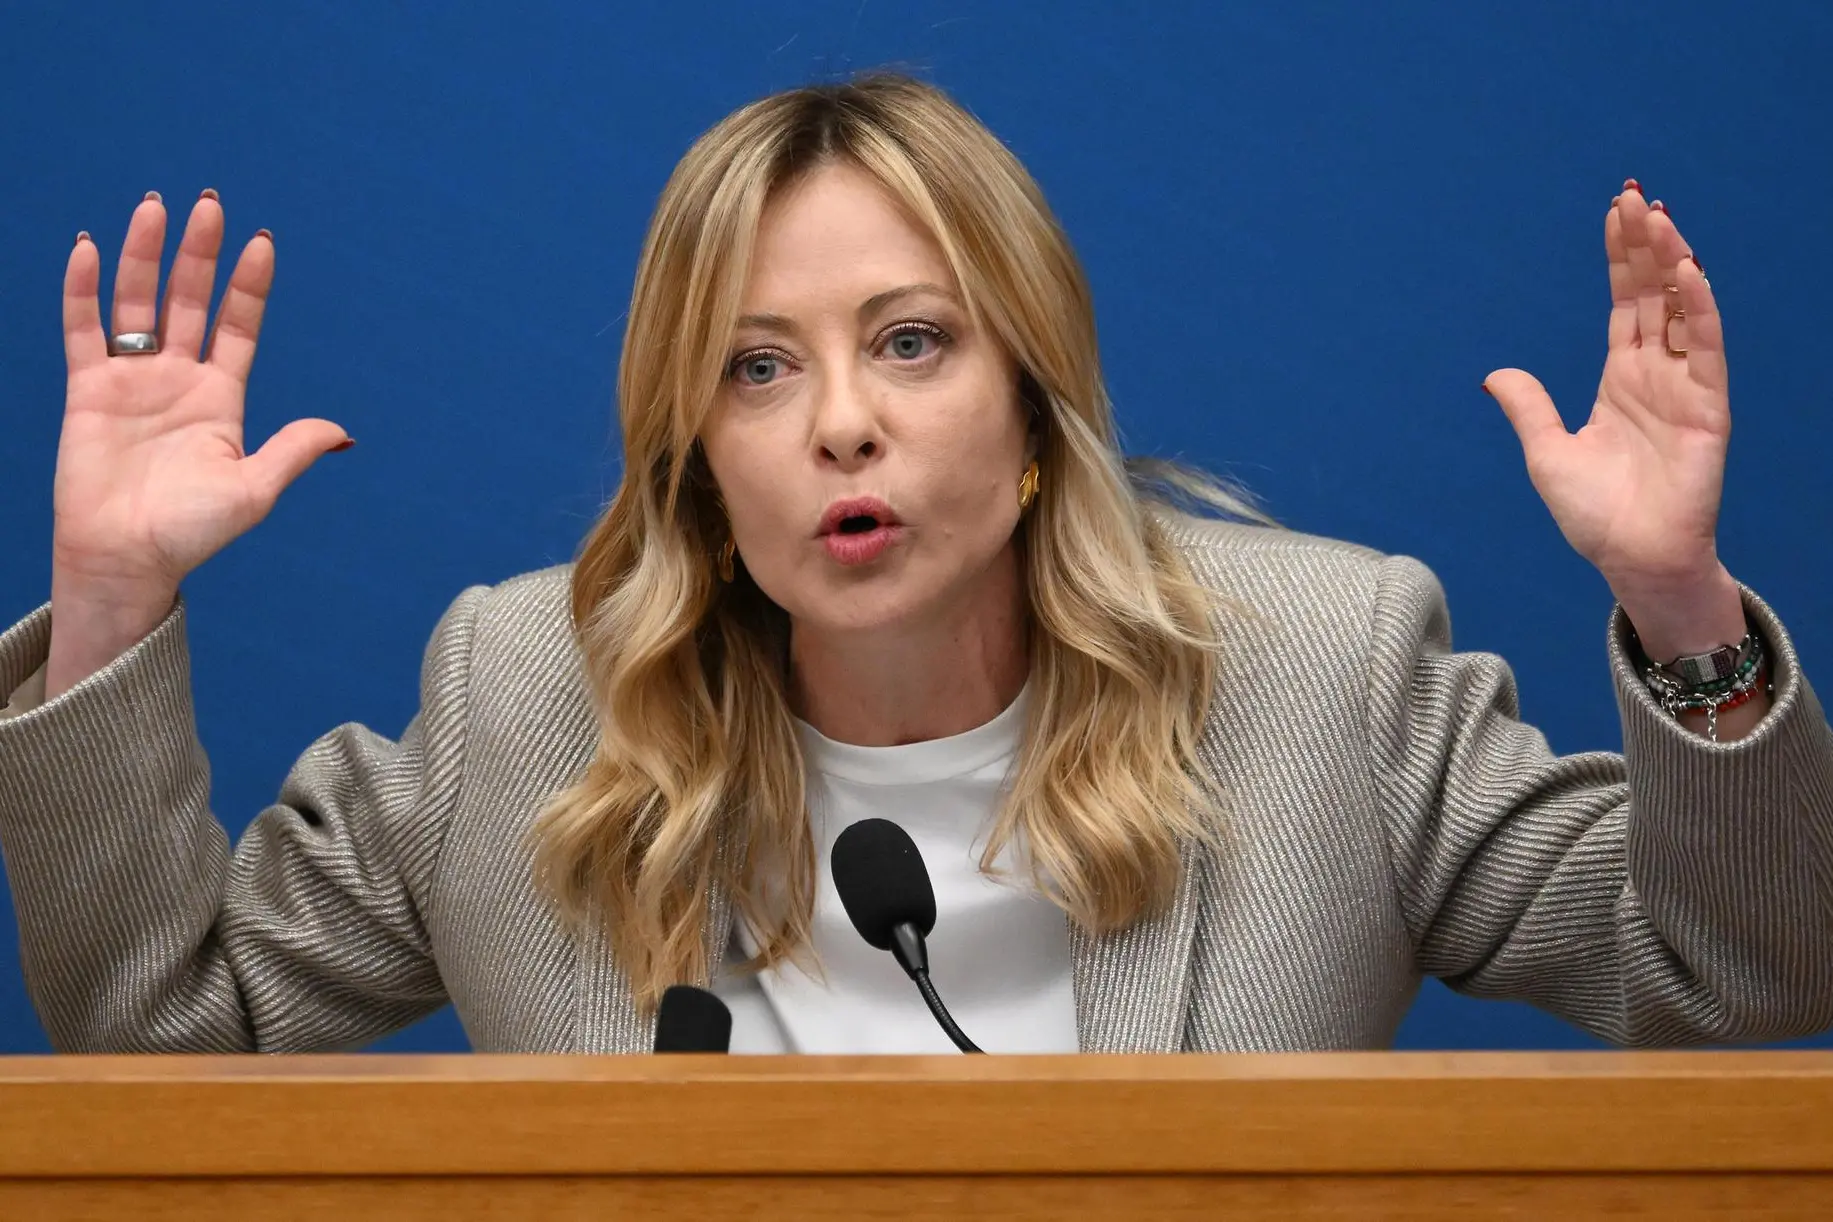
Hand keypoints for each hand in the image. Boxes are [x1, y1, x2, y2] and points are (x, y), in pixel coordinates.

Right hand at [53, 190, 348, 593]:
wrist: (126, 558)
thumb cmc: (191, 532)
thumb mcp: (254, 490)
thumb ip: (291, 452)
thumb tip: (342, 432)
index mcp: (222, 397)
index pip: (238, 325)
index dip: (249, 285)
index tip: (262, 242)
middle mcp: (178, 379)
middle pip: (190, 300)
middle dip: (200, 253)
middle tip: (210, 203)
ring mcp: (132, 380)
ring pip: (138, 302)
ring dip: (144, 255)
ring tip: (154, 206)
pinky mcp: (88, 389)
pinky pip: (83, 328)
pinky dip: (83, 289)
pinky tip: (88, 246)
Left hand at [1483, 183, 1727, 601]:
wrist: (1632, 559)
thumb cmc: (1595, 514)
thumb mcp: (1547, 452)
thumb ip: (1528, 406)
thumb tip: (1494, 373)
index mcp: (1620, 380)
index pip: (1625, 304)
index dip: (1621, 259)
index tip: (1616, 213)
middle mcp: (1656, 375)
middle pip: (1653, 295)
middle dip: (1646, 245)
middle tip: (1636, 195)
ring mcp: (1685, 388)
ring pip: (1681, 310)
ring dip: (1672, 263)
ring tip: (1660, 218)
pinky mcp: (1707, 408)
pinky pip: (1706, 349)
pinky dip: (1699, 309)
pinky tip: (1689, 272)